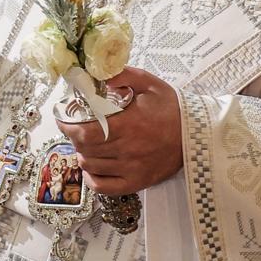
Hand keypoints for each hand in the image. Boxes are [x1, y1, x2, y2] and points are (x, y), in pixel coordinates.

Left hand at [56, 67, 183, 194]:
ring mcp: (131, 169)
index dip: (68, 126)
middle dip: (74, 138)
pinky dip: (92, 179)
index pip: (85, 131)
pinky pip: (104, 187)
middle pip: (85, 149)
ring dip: (83, 154)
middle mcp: (127, 149)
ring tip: (86, 144)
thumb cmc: (173, 109)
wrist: (197, 135)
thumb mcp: (150, 84)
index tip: (63, 118)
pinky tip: (93, 167)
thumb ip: (123, 75)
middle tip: (74, 128)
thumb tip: (98, 73)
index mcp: (128, 125)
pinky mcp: (137, 182)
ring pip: (91, 166)